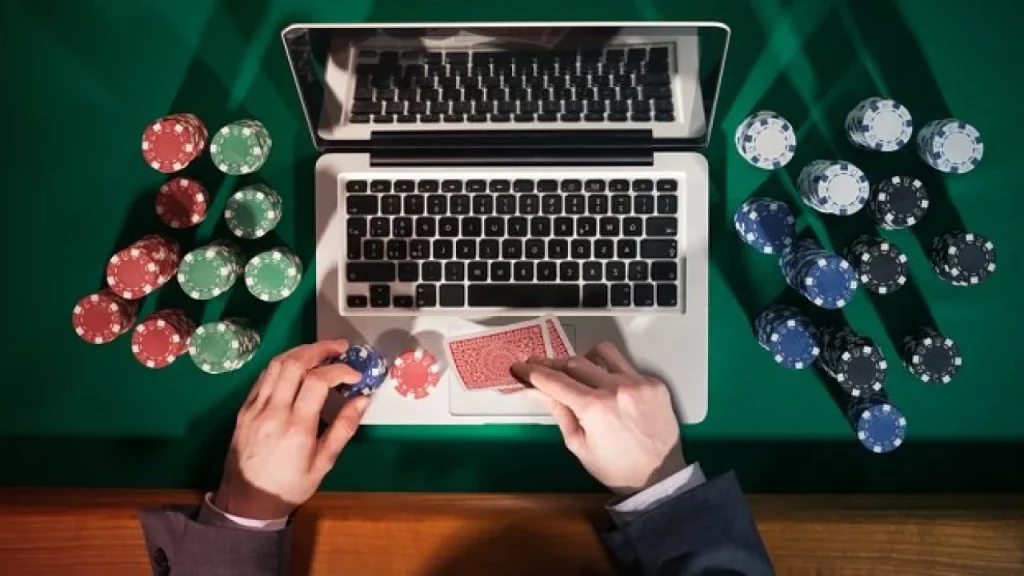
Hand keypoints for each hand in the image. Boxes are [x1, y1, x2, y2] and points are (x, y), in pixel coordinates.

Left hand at [213, 340, 369, 519]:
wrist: (247, 501)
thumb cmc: (290, 486)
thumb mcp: (324, 463)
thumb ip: (344, 428)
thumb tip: (362, 400)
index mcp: (297, 427)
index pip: (317, 381)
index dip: (340, 370)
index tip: (355, 374)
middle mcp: (273, 411)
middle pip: (294, 363)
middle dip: (320, 349)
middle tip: (340, 347)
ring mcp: (255, 408)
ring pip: (276, 365)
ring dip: (300, 351)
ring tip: (320, 350)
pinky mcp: (245, 409)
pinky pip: (263, 377)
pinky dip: (282, 364)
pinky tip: (296, 366)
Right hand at [512, 342, 684, 495]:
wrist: (659, 476)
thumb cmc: (616, 468)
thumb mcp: (578, 444)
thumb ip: (558, 411)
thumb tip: (538, 390)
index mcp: (595, 407)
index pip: (555, 380)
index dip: (533, 372)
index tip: (521, 367)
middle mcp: (617, 388)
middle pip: (574, 362)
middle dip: (553, 364)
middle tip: (541, 368)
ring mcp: (638, 383)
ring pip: (602, 353)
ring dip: (583, 360)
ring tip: (578, 374)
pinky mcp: (653, 383)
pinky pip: (625, 366)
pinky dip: (610, 373)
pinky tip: (607, 388)